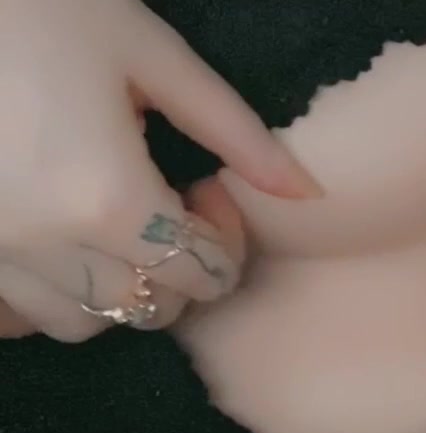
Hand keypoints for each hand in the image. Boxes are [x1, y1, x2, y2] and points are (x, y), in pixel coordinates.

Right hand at [0, 0, 320, 341]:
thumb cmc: (52, 11)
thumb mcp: (157, 58)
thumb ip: (238, 135)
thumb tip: (309, 194)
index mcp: (109, 201)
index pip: (201, 276)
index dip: (226, 242)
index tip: (209, 189)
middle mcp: (48, 245)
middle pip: (147, 309)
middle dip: (179, 271)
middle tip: (171, 204)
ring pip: (79, 322)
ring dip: (117, 289)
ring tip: (116, 223)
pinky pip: (16, 311)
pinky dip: (53, 292)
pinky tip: (66, 241)